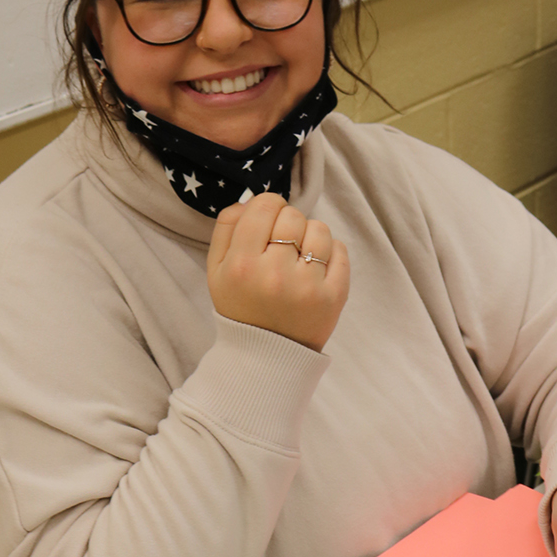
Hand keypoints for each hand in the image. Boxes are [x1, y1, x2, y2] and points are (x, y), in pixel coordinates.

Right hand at [207, 192, 349, 352]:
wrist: (268, 357)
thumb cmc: (241, 308)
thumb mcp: (216, 270)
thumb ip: (227, 228)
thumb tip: (251, 199)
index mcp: (242, 265)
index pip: (265, 206)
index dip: (269, 207)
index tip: (269, 222)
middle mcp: (275, 274)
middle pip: (293, 215)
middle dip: (288, 224)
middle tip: (282, 246)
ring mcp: (308, 286)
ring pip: (320, 229)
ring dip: (311, 237)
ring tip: (300, 257)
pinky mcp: (334, 297)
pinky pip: (340, 250)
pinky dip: (330, 253)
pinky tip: (316, 268)